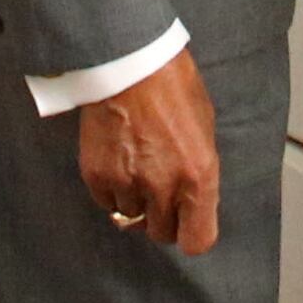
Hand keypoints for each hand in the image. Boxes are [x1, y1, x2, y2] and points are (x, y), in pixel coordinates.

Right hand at [76, 52, 219, 253]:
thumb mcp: (204, 128)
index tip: (189, 223)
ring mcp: (128, 184)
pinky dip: (113, 191)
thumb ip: (199, 170)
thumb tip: (193, 198)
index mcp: (199, 175)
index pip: (198, 240)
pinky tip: (119, 163)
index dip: (193, 233)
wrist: (128, 62)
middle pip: (162, 233)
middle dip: (163, 218)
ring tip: (139, 168)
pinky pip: (107, 202)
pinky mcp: (97, 177)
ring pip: (131, 219)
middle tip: (162, 191)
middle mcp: (164, 187)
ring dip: (136, 202)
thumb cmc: (173, 85)